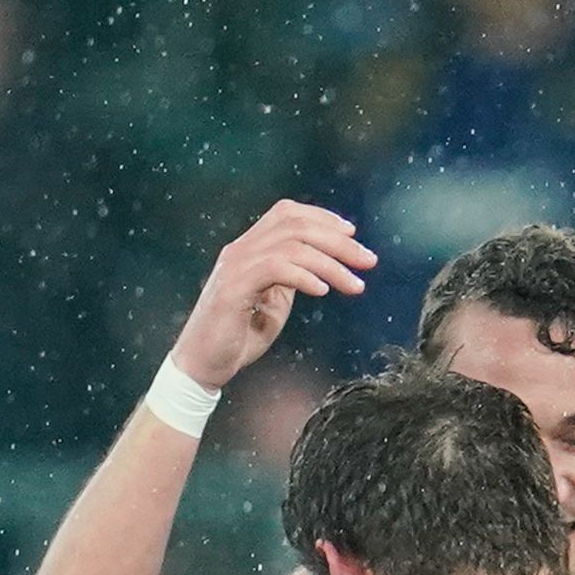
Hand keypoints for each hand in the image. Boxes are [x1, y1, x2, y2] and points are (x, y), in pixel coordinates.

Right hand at [171, 203, 372, 389]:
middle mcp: (242, 250)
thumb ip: (292, 278)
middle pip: (294, 226)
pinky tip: (323, 290)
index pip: (287, 214)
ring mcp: (236, 266)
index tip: (353, 233)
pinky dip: (303, 276)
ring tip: (355, 284)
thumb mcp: (275, 300)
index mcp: (252, 248)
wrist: (205, 360)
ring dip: (330, 263)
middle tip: (368, 261)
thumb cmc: (240, 333)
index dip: (322, 217)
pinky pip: (274, 269)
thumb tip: (322, 269)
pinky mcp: (233, 288)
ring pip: (290, 246)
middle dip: (338, 241)